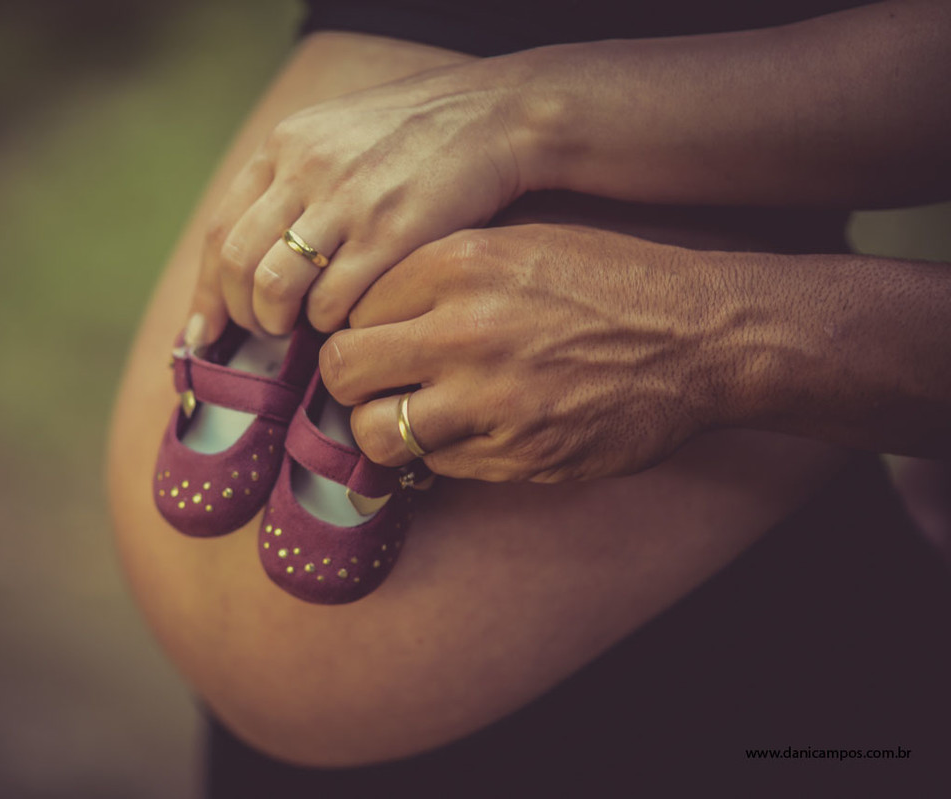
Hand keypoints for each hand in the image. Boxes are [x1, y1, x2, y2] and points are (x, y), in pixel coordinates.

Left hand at [186, 57, 532, 344]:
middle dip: (241, 313)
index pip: (220, 232)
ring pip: (275, 286)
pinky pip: (335, 300)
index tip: (201, 334)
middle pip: (238, 263)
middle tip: (262, 331)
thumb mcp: (335, 137)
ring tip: (300, 328)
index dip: (206, 294)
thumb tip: (251, 251)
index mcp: (285, 146)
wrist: (490, 116)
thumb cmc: (411, 138)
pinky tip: (350, 317)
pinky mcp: (390, 234)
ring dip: (278, 322)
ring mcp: (346, 202)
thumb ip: (290, 183)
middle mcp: (304, 170)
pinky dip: (332, 322)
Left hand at [319, 225, 731, 482]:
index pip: (348, 308)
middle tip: (372, 384)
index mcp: (458, 264)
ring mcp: (490, 400)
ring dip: (382, 430)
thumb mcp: (516, 245)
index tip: (372, 340)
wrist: (698, 336)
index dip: (354, 328)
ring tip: (409, 417)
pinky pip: (437, 466)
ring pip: (374, 433)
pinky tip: (467, 432)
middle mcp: (465, 330)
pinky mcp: (518, 454)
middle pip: (342, 370)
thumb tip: (362, 311)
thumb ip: (436, 272)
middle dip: (348, 381)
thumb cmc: (605, 283)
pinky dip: (439, 455)